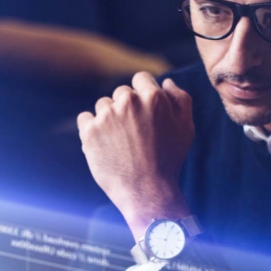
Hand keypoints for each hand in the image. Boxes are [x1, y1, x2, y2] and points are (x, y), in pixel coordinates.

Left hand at [77, 72, 194, 240]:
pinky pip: (85, 119)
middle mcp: (128, 102)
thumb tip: (166, 82)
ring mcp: (107, 116)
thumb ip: (181, 99)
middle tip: (135, 135)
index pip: (141, 79)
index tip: (144, 114)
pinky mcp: (89, 131)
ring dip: (109, 119)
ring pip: (103, 105)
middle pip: (122, 93)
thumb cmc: (169, 161)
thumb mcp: (186, 129)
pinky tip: (104, 144)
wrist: (147, 192)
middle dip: (127, 108)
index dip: (143, 95)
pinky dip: (91, 129)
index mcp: (153, 97)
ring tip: (121, 143)